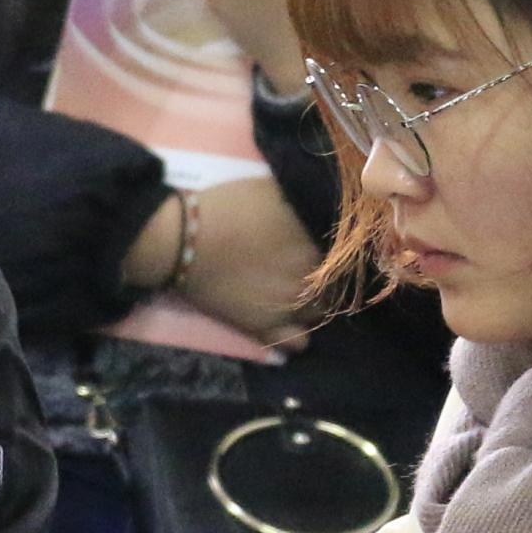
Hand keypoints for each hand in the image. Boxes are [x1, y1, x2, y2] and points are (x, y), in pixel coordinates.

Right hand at [171, 174, 322, 343]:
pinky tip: (288, 321)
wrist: (185, 240)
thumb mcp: (275, 188)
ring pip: (321, 313)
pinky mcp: (265, 329)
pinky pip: (298, 343)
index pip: (345, 255)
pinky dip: (297, 334)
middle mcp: (313, 279)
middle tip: (305, 266)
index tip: (321, 246)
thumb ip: (304, 200)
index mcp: (318, 244)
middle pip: (336, 284)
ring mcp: (290, 307)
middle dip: (325, 276)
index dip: (334, 251)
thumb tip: (320, 202)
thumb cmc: (229, 207)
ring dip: (313, 303)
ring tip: (296, 292)